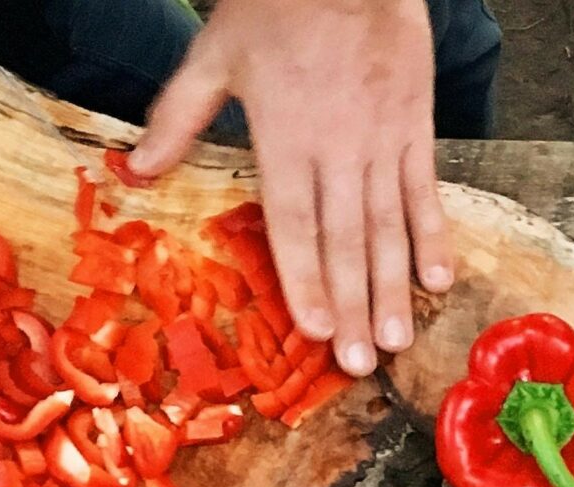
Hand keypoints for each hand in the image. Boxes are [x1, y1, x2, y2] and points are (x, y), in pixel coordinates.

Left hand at [130, 0, 453, 377]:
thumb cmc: (276, 5)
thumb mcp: (215, 54)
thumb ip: (179, 116)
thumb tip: (136, 170)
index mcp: (285, 135)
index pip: (294, 222)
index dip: (304, 279)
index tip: (313, 330)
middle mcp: (338, 149)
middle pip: (345, 240)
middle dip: (352, 305)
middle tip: (359, 363)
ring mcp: (383, 142)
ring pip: (388, 228)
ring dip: (393, 288)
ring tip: (394, 340)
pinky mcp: (416, 129)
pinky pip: (426, 193)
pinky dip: (433, 237)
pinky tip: (437, 281)